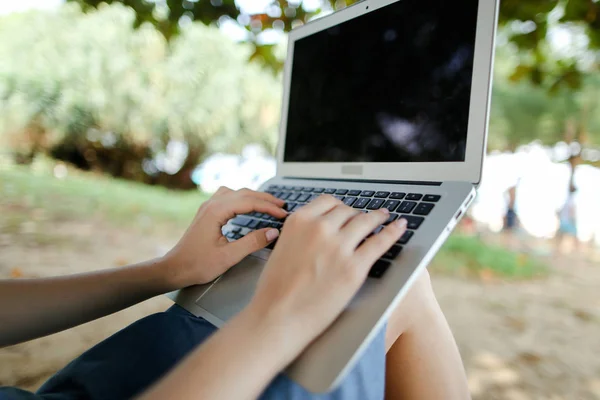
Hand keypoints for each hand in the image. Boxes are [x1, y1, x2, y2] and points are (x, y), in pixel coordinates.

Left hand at [163, 187, 286, 287]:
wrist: (175, 268)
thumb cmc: (197, 264)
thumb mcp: (229, 256)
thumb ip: (252, 243)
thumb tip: (272, 232)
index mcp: (216, 212)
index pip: (249, 202)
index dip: (269, 207)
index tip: (282, 214)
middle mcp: (211, 205)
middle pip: (244, 193)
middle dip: (265, 199)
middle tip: (282, 206)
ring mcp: (208, 207)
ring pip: (236, 192)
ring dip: (254, 196)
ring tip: (269, 204)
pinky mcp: (207, 212)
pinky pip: (228, 197)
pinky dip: (243, 198)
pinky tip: (248, 205)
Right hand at [247, 195, 407, 358]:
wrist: (276, 317)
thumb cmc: (274, 290)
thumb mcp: (281, 249)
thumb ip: (300, 235)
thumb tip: (316, 231)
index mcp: (298, 221)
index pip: (328, 202)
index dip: (340, 207)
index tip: (346, 211)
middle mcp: (319, 228)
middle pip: (348, 211)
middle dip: (356, 215)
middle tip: (364, 219)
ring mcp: (339, 247)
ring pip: (366, 221)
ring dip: (377, 218)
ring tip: (384, 217)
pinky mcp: (355, 267)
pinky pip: (380, 242)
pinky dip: (393, 231)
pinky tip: (400, 226)